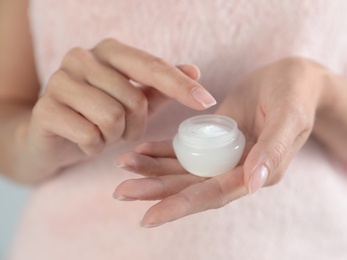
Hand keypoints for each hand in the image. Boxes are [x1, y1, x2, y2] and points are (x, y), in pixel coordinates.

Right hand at [24, 38, 215, 180]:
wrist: (50, 135)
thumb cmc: (96, 114)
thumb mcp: (131, 99)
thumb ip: (160, 85)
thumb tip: (194, 70)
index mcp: (108, 51)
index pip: (153, 67)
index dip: (182, 86)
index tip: (207, 102)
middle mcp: (82, 57)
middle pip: (134, 99)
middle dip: (136, 125)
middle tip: (121, 129)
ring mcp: (59, 81)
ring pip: (113, 118)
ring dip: (114, 136)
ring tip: (103, 133)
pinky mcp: (46, 110)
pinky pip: (90, 136)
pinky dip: (95, 147)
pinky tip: (85, 141)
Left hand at [113, 57, 328, 226]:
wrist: (293, 79)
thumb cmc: (296, 95)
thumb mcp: (290, 116)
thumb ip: (274, 150)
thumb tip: (254, 184)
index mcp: (257, 172)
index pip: (214, 194)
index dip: (182, 206)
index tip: (148, 216)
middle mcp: (237, 170)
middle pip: (192, 186)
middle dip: (156, 190)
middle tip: (121, 192)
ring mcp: (224, 156)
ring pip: (184, 169)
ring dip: (153, 170)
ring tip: (123, 166)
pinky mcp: (215, 139)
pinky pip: (186, 149)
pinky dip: (162, 150)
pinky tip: (141, 150)